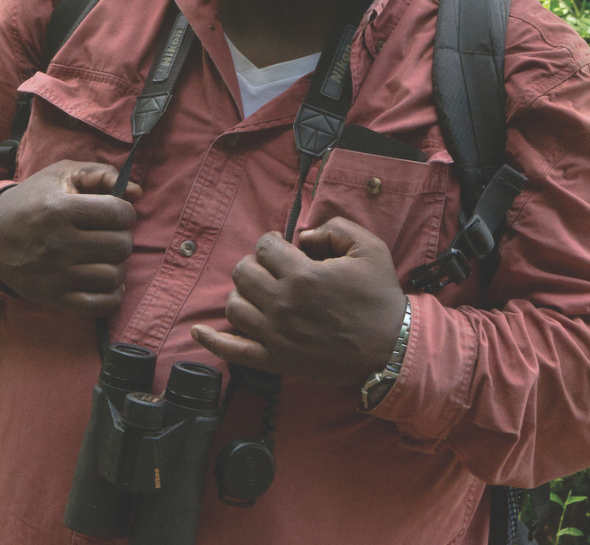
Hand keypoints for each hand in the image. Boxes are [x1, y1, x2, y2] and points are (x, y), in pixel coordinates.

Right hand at [0, 160, 140, 315]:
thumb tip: (136, 193)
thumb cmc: (32, 200)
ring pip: (114, 275)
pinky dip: (113, 295)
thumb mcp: (60, 174)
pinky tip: (108, 281)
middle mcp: (58, 244)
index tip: (115, 212)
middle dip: (123, 237)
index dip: (126, 211)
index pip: (118, 213)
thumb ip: (100, 174)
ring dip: (118, 265)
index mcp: (60, 209)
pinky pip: (99, 305)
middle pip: (121, 245)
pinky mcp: (53, 298)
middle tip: (110, 234)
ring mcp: (55, 275)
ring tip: (106, 255)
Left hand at [191, 218, 406, 385]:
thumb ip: (334, 229)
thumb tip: (302, 236)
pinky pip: (234, 351)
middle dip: (256, 264)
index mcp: (303, 276)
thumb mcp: (369, 248)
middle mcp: (283, 305)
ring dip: (243, 294)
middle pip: (244, 273)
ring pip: (235, 306)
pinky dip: (213, 342)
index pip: (265, 247)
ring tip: (261, 293)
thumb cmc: (380, 297)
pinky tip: (199, 333)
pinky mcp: (276, 361)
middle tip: (275, 270)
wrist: (390, 349)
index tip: (285, 249)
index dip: (274, 243)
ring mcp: (276, 336)